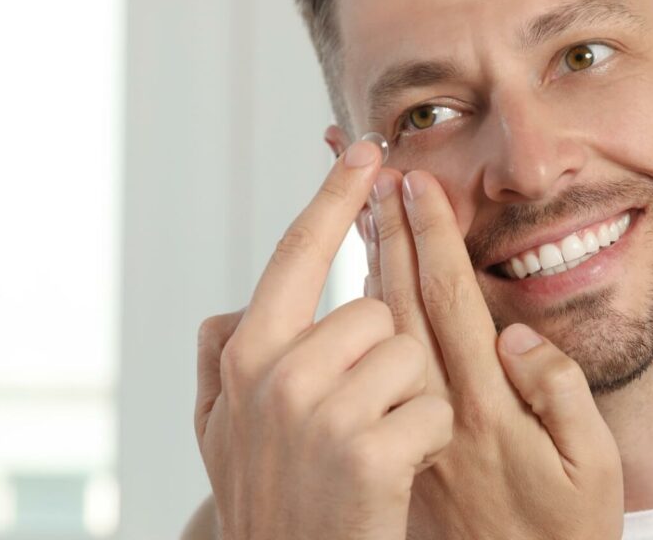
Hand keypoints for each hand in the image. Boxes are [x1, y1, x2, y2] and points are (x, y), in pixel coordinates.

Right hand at [193, 142, 453, 539]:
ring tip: (370, 448)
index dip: (336, 196)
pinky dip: (425, 440)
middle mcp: (275, 371)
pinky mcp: (368, 451)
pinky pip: (433, 407)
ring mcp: (320, 411)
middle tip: (354, 420)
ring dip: (405, 402)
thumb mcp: (219, 430)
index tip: (369, 151)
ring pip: (410, 355)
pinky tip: (392, 475)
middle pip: (374, 310)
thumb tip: (233, 307)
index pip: (298, 251)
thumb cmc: (267, 500)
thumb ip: (219, 360)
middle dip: (381, 361)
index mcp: (245, 352)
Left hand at [363, 168, 623, 539]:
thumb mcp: (594, 468)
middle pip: (404, 305)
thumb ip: (560, 395)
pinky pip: (380, 368)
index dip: (433, 236)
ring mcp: (416, 427)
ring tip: (364, 214)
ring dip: (374, 268)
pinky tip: (366, 289)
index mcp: (488, 406)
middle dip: (390, 234)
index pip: (450, 300)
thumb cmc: (567, 532)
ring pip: (384, 334)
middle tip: (377, 176)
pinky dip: (369, 320)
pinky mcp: (406, 443)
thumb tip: (518, 336)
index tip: (415, 185)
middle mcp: (441, 410)